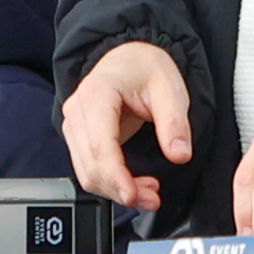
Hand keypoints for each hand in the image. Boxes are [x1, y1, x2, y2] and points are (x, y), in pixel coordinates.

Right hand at [61, 41, 190, 212]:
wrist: (129, 55)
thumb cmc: (145, 67)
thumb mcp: (169, 88)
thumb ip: (174, 122)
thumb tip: (179, 154)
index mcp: (96, 94)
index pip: (100, 146)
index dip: (115, 176)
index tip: (133, 194)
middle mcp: (77, 111)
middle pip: (91, 166)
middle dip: (121, 189)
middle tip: (153, 198)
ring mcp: (74, 125)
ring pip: (87, 173)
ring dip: (116, 190)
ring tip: (149, 192)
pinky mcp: (78, 137)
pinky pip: (89, 169)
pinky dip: (110, 183)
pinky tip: (133, 184)